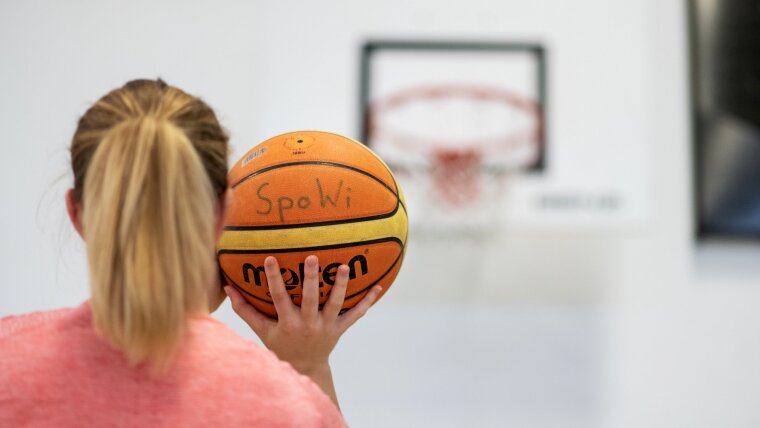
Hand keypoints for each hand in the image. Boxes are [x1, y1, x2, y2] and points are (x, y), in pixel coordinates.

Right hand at [224, 255, 381, 404]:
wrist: (304, 367)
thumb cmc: (279, 343)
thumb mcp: (261, 330)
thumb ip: (244, 309)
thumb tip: (227, 287)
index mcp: (287, 323)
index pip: (278, 298)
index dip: (273, 279)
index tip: (269, 259)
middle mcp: (307, 324)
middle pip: (310, 300)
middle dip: (311, 279)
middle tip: (313, 258)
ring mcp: (326, 327)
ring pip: (336, 305)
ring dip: (341, 286)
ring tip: (345, 266)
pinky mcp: (340, 329)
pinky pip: (356, 315)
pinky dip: (367, 301)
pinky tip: (378, 286)